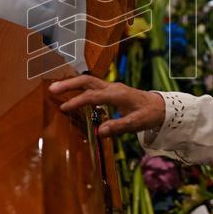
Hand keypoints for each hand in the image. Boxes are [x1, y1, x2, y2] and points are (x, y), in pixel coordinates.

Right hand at [48, 75, 165, 137]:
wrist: (160, 106)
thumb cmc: (148, 114)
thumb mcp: (136, 123)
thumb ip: (118, 127)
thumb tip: (100, 132)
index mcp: (117, 94)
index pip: (93, 96)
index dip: (78, 102)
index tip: (64, 108)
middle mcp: (112, 88)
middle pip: (87, 81)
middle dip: (69, 84)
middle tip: (52, 89)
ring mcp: (111, 87)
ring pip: (88, 81)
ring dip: (72, 83)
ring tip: (55, 88)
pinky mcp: (110, 90)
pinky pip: (92, 86)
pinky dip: (79, 87)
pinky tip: (69, 92)